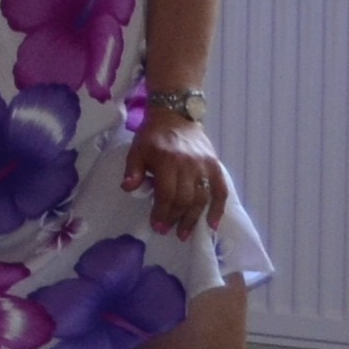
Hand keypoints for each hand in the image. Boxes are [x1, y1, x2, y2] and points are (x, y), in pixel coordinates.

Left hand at [127, 113, 229, 230]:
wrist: (176, 115)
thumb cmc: (153, 135)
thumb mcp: (136, 149)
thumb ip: (132, 170)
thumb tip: (128, 188)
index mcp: (167, 160)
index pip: (167, 193)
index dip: (162, 212)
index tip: (157, 226)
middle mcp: (188, 164)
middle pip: (185, 199)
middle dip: (175, 218)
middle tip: (167, 231)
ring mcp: (204, 165)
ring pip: (202, 198)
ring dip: (194, 219)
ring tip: (184, 233)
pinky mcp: (215, 165)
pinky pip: (221, 190)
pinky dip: (218, 209)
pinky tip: (212, 224)